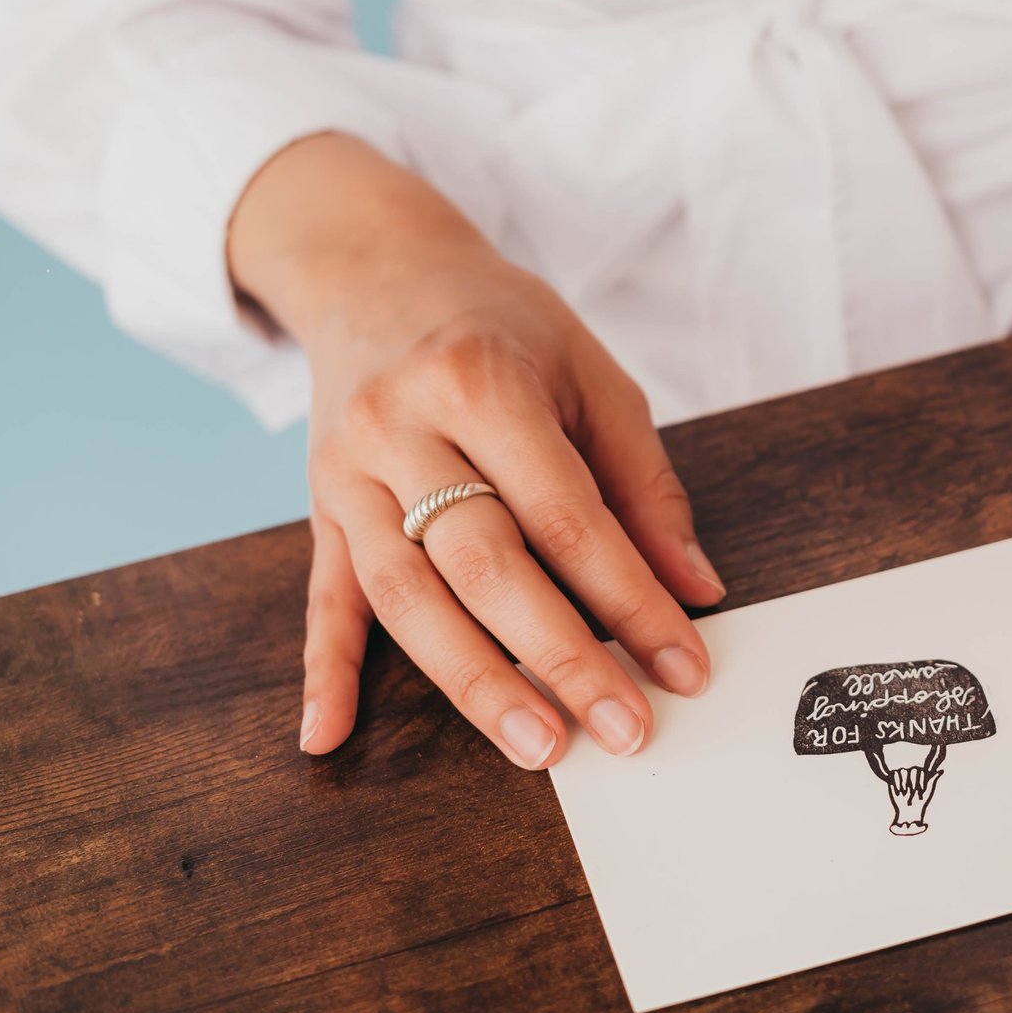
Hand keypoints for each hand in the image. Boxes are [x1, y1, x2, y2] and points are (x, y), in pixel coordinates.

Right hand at [230, 134, 724, 767]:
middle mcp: (402, 428)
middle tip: (621, 731)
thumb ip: (643, 483)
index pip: (568, 517)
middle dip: (561, 659)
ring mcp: (347, 471)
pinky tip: (329, 737)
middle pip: (485, 566)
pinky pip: (320, 595)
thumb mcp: (590, 373)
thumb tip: (694, 588)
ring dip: (473, 682)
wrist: (375, 265)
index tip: (683, 665)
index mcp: (481, 384)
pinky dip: (325, 671)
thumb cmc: (499, 322)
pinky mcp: (317, 503)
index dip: (630, 600)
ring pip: (405, 597)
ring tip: (537, 746)